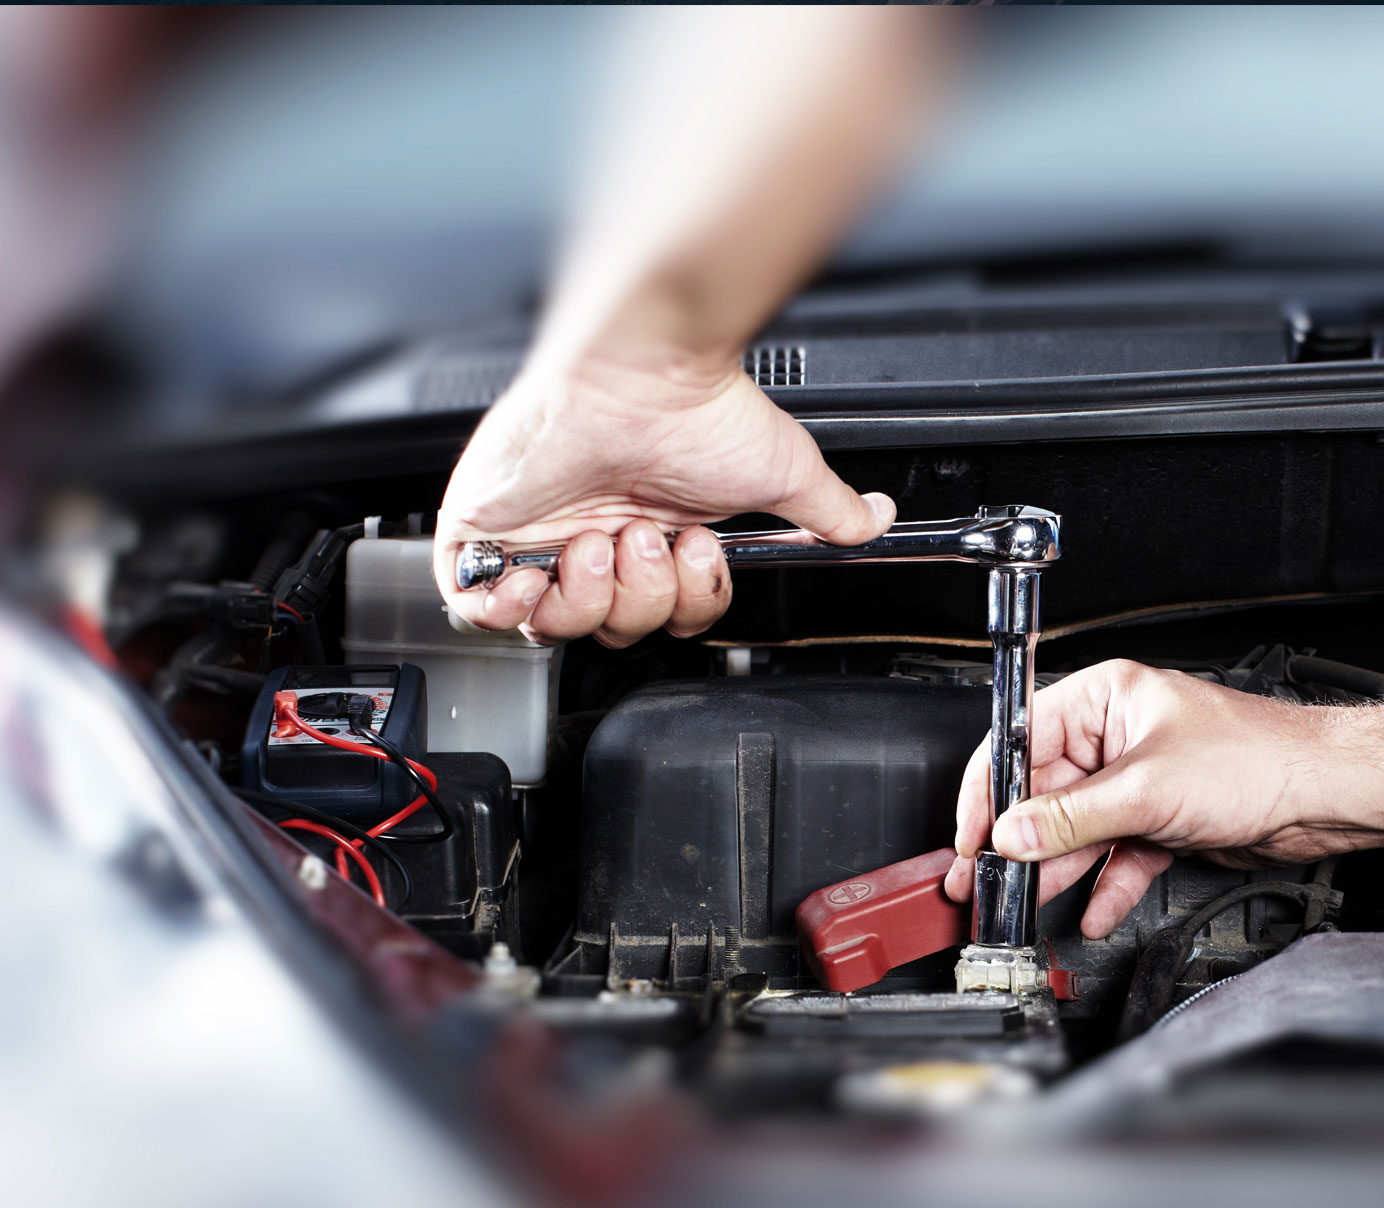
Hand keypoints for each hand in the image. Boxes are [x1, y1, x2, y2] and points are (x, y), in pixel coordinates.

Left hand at [433, 350, 894, 645]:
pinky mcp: (481, 529)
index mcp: (658, 534)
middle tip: (649, 539)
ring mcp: (538, 536)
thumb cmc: (700, 408)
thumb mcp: (785, 472)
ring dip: (587, 595)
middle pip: (613, 631)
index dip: (684, 605)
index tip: (697, 552)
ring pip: (553, 627)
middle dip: (639, 598)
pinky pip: (477, 608)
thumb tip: (877, 522)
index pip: (665, 618)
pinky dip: (507, 608)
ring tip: (599, 537)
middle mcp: (599, 538)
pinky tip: (539, 574)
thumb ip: (831, 510)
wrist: (637, 371)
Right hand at [944, 661, 1339, 938]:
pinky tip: (1092, 913)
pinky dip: (1106, 886)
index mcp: (1105, 699)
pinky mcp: (1160, 819)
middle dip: (1021, 842)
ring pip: (1079, 831)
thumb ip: (1073, 817)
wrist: (1323, 796)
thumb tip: (1015, 832)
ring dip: (1057, 870)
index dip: (990, 790)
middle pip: (1046, 793)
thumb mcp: (1147, 789)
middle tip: (987, 880)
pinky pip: (1116, 855)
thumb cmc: (1259, 758)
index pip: (1021, 739)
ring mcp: (1138, 780)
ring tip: (1025, 904)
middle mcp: (1116, 736)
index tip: (972, 833)